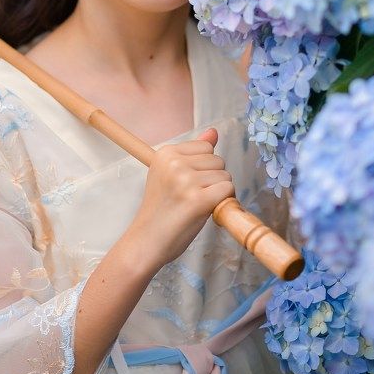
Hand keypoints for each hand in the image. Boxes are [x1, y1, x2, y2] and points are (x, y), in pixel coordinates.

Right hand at [128, 127, 234, 269]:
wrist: (146, 241)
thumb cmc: (160, 210)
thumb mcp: (170, 174)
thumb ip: (193, 152)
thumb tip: (214, 132)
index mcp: (166, 152)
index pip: (206, 147)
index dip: (204, 167)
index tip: (187, 184)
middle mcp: (175, 162)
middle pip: (218, 160)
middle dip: (212, 179)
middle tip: (191, 197)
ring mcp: (185, 180)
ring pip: (225, 176)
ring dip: (218, 192)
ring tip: (196, 205)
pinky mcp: (197, 200)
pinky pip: (227, 190)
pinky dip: (223, 202)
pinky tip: (206, 211)